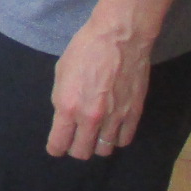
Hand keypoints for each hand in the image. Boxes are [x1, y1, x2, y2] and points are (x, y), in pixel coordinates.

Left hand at [48, 15, 151, 158]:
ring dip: (97, 144)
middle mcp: (90, 117)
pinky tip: (113, 129)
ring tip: (95, 134)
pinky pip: (124, 140)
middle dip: (75, 149)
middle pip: (82, 152)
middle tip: (76, 139)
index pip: (59, 143)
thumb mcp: (61, 72)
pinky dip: (117, 138)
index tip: (57, 146)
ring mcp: (114, 118)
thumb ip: (61, 99)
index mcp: (68, 106)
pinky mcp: (134, 114)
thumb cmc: (85, 49)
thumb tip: (64, 116)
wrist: (120, 38)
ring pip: (104, 150)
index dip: (56, 148)